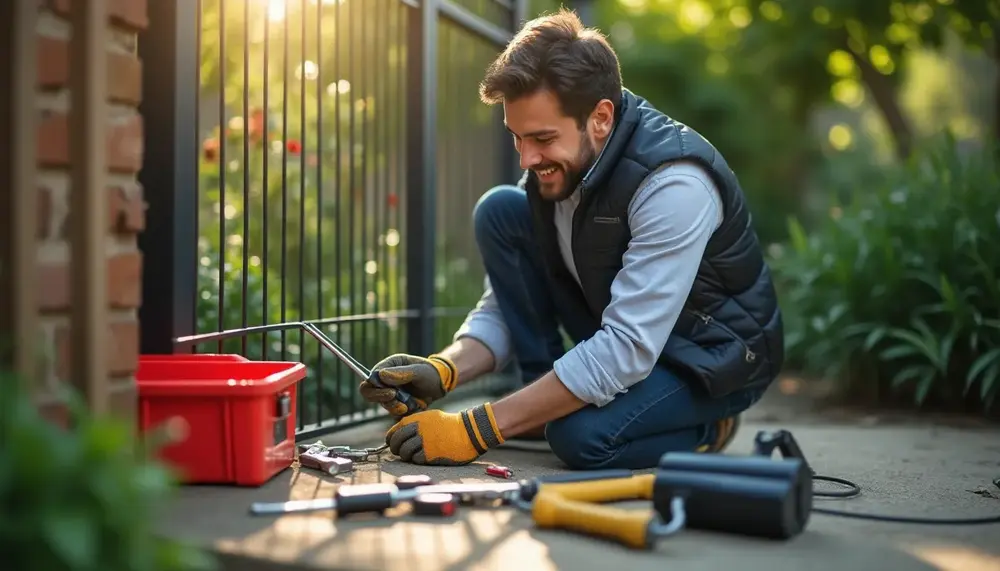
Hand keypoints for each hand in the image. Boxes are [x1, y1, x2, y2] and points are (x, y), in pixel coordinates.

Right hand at [359, 353, 457, 416]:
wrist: (441, 384)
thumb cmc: (430, 372)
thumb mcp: (419, 371)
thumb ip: (402, 373)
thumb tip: (381, 375)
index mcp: (388, 366)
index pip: (370, 378)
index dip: (376, 388)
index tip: (391, 393)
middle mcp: (386, 380)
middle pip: (370, 393)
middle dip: (383, 399)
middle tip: (397, 401)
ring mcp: (390, 393)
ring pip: (383, 404)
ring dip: (394, 407)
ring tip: (408, 406)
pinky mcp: (397, 404)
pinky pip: (393, 413)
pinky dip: (402, 413)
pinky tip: (413, 408)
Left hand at [385, 403, 504, 464]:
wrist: (469, 432)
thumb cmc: (450, 425)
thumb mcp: (431, 417)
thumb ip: (415, 424)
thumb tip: (399, 434)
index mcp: (416, 420)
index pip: (394, 431)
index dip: (391, 439)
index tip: (392, 443)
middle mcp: (417, 430)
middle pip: (396, 442)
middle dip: (396, 449)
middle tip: (400, 452)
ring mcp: (423, 443)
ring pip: (404, 453)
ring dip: (407, 456)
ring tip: (414, 455)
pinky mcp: (430, 455)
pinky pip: (416, 460)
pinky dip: (418, 460)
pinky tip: (425, 456)